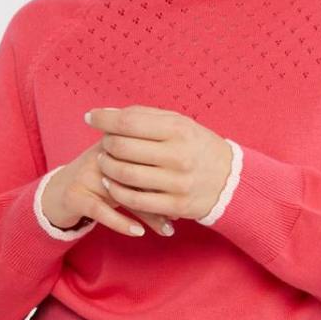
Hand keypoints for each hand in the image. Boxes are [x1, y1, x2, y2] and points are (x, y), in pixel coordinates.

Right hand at [39, 139, 175, 237]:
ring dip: (148, 213)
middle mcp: (101, 156)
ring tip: (167, 229)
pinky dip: (120, 222)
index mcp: (116, 144)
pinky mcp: (74, 195)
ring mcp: (86, 175)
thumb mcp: (123, 177)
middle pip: (137, 172)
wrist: (58, 192)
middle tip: (180, 215)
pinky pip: (100, 210)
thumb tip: (180, 202)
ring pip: (121, 192)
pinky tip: (138, 232)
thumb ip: (148, 180)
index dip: (167, 175)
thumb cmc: (99, 185)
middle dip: (161, 196)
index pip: (147, 154)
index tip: (187, 196)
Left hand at [84, 105, 231, 222]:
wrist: (230, 179)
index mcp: (178, 130)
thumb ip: (144, 116)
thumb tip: (106, 114)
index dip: (104, 119)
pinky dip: (117, 192)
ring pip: (125, 175)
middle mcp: (178, 156)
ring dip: (108, 167)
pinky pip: (134, 200)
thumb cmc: (196, 146)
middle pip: (123, 148)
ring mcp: (177, 183)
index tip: (90, 117)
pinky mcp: (175, 205)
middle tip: (104, 143)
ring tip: (105, 162)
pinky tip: (112, 184)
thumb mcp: (179, 123)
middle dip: (106, 144)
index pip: (129, 122)